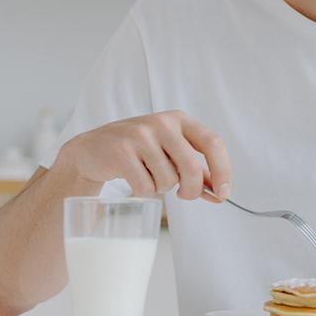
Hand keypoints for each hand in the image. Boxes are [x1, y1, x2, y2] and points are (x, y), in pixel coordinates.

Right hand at [53, 110, 230, 202]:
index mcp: (180, 120)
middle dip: (192, 190)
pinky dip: (144, 192)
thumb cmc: (139, 153)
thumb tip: (220, 194)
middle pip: (192, 166)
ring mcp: (140, 135)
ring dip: (162, 188)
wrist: (91, 150)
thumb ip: (197, 171)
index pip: (213, 143)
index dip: (223, 170)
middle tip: (185, 195)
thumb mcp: (170, 153)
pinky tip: (135, 181)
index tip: (224, 193)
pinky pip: (145, 186)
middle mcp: (162, 123)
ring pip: (168, 179)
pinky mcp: (121, 151)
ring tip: (149, 177)